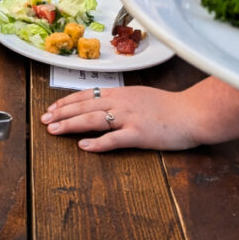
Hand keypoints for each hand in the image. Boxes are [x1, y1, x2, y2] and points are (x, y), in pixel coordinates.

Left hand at [40, 86, 200, 152]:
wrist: (194, 112)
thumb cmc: (170, 107)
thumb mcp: (141, 96)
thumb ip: (122, 100)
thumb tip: (104, 104)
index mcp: (120, 93)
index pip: (86, 95)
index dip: (66, 102)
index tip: (51, 109)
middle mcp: (121, 103)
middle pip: (84, 106)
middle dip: (61, 113)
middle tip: (44, 121)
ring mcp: (129, 117)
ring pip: (93, 119)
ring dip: (70, 125)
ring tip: (53, 130)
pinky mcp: (139, 134)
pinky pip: (114, 138)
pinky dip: (97, 143)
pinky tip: (83, 146)